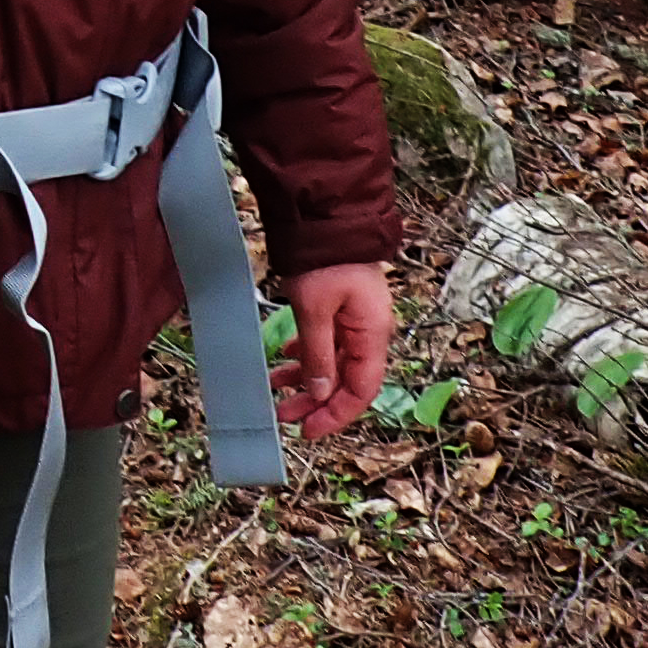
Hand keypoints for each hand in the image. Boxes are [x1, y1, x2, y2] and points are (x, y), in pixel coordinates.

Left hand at [273, 260, 396, 438]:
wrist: (325, 217)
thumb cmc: (325, 260)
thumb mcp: (315, 311)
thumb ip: (318, 355)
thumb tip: (319, 394)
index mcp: (371, 335)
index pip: (361, 390)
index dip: (335, 415)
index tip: (307, 430)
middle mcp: (368, 332)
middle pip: (345, 380)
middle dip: (315, 402)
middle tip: (283, 415)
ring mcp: (354, 320)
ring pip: (332, 363)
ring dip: (305, 380)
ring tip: (275, 392)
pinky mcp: (340, 309)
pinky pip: (325, 343)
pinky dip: (305, 356)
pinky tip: (285, 361)